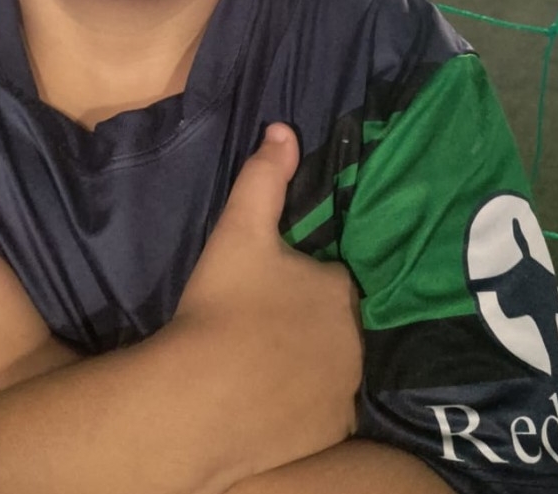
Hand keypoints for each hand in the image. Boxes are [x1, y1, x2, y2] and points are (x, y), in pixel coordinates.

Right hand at [175, 123, 361, 475]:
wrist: (202, 396)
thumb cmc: (223, 304)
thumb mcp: (240, 229)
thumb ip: (264, 176)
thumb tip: (284, 129)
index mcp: (341, 288)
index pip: (332, 277)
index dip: (303, 281)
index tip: (270, 288)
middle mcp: (358, 339)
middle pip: (337, 323)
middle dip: (310, 322)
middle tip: (263, 325)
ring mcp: (347, 390)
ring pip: (334, 367)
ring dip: (311, 364)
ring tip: (264, 363)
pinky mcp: (333, 431)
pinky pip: (326, 411)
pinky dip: (307, 405)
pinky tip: (272, 400)